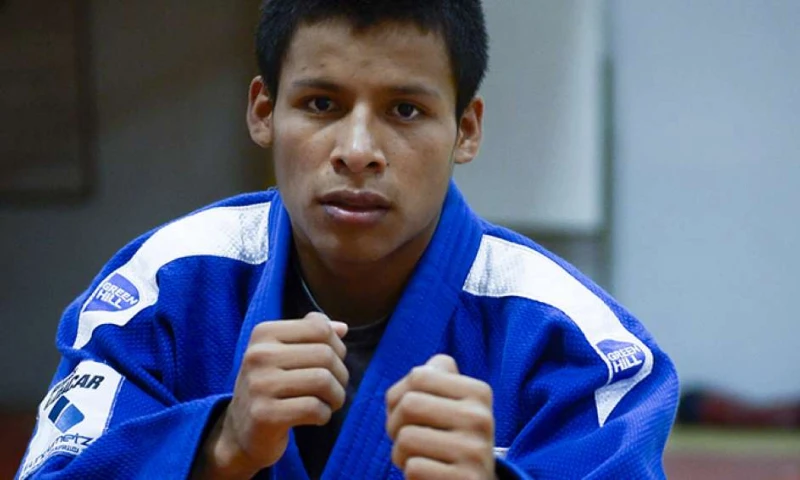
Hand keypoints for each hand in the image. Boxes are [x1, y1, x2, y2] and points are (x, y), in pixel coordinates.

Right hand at [194, 312, 348, 478]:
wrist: (242, 432)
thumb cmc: (271, 387)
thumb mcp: (284, 354)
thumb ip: (312, 336)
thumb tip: (342, 328)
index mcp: (264, 333)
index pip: (319, 327)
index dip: (337, 347)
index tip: (331, 364)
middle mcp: (258, 355)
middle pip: (325, 354)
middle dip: (340, 375)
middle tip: (332, 389)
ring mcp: (259, 384)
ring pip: (323, 380)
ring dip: (336, 396)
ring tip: (328, 403)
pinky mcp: (264, 414)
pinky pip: (314, 408)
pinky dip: (324, 415)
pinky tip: (315, 417)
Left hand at [386, 355, 495, 479]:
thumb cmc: (449, 438)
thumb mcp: (451, 402)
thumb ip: (436, 375)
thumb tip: (423, 370)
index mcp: (478, 392)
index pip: (419, 376)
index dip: (399, 397)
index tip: (407, 415)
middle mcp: (481, 418)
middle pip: (409, 404)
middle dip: (395, 425)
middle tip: (406, 439)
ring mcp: (475, 452)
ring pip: (406, 438)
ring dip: (400, 453)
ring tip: (418, 457)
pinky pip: (413, 468)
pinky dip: (411, 473)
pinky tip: (428, 475)